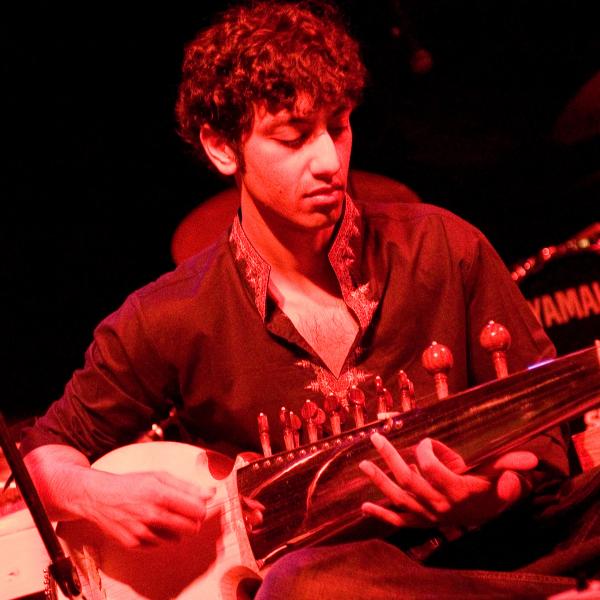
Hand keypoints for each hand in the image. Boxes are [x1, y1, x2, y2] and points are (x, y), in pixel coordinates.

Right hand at [77, 469, 214, 547]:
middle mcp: (152, 514)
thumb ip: (187, 486)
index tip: (197, 506)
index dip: (201, 509)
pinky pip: (158, 545)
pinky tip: (149, 524)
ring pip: (176, 539)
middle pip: (191, 528)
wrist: (99, 497)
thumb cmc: (132, 483)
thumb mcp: (159, 476)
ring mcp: (142, 531)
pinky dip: (159, 536)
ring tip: (163, 516)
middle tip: (185, 514)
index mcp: (161, 494)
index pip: (197, 510)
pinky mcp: (133, 543)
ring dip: (175, 529)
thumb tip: (211, 493)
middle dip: (193, 522)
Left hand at [359, 432, 536, 530]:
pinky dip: (381, 516)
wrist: (487, 516)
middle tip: (375, 438)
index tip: (424, 440)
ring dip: (379, 481)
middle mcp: (439, 504)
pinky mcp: (421, 521)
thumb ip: (512, 466)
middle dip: (390, 457)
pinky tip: (364, 507)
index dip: (426, 452)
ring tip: (362, 463)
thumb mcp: (503, 476)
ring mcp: (427, 515)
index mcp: (458, 490)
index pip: (433, 470)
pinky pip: (399, 522)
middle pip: (409, 480)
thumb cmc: (492, 490)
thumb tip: (529, 459)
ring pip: (399, 499)